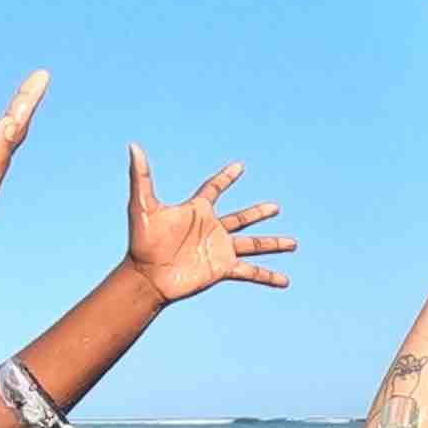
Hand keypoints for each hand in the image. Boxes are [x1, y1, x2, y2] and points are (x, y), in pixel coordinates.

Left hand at [125, 144, 291, 305]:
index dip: (226, 177)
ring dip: (273, 243)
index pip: (214, 188)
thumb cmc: (142, 242)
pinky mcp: (222, 269)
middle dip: (258, 212)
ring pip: (253, 244)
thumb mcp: (143, 206)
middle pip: (242, 218)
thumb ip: (141, 176)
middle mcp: (212, 229)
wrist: (147, 277)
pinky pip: (250, 272)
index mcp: (197, 211)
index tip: (240, 166)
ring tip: (293, 243)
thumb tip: (133, 146)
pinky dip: (268, 276)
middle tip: (276, 207)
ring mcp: (219, 249)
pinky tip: (285, 281)